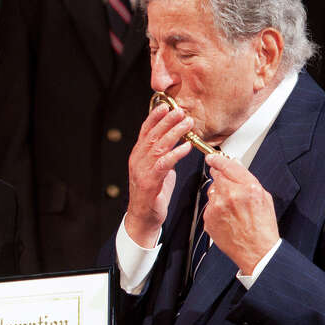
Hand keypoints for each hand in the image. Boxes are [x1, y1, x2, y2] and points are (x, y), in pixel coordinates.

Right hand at [123, 100, 193, 247]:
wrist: (143, 218)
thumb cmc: (151, 195)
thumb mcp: (157, 170)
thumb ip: (163, 156)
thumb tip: (176, 143)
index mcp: (138, 156)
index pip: (145, 131)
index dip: (155, 117)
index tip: (165, 106)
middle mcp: (138, 160)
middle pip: (152, 135)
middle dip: (167, 121)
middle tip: (181, 111)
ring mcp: (142, 171)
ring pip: (158, 146)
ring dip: (174, 133)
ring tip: (186, 124)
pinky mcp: (150, 182)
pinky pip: (164, 164)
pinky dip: (175, 154)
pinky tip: (186, 147)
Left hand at [202, 154, 278, 274]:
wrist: (256, 251)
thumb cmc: (262, 227)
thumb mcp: (264, 198)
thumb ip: (248, 180)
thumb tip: (235, 166)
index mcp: (248, 188)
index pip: (227, 165)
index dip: (218, 159)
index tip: (211, 157)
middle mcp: (231, 195)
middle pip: (217, 176)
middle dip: (220, 177)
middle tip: (227, 186)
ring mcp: (217, 207)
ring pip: (212, 191)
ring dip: (219, 195)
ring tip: (232, 209)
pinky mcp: (209, 218)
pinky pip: (209, 206)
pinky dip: (216, 209)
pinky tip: (227, 218)